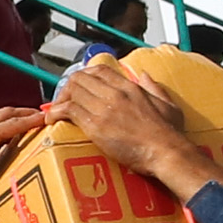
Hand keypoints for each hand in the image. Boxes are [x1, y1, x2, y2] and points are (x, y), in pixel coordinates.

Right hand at [0, 105, 40, 214]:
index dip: (11, 124)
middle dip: (22, 113)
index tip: (27, 126)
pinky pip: (11, 126)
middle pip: (2, 115)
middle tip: (41, 115)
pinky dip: (27, 122)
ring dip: (27, 115)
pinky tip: (40, 120)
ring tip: (45, 116)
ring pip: (7, 116)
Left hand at [49, 58, 215, 192]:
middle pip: (80, 79)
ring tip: (57, 111)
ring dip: (60, 100)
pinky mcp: (96, 125)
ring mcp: (104, 108)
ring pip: (72, 92)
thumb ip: (154, 87)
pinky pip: (68, 110)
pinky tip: (53, 119)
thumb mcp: (168, 104)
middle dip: (67, 88)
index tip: (78, 86)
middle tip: (64, 101)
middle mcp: (115, 94)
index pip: (99, 70)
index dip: (84, 76)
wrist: (166, 152)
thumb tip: (144, 75)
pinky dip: (56, 112)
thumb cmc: (169, 133)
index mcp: (130, 87)